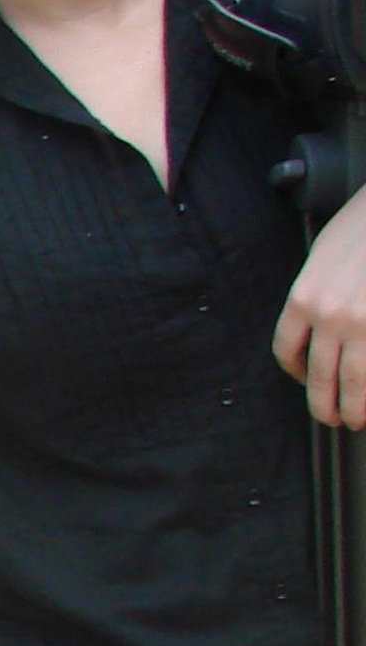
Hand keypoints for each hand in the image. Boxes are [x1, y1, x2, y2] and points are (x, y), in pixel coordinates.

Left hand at [277, 189, 365, 427]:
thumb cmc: (364, 226)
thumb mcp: (323, 257)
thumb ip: (315, 295)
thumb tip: (316, 330)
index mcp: (305, 299)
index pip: (287, 351)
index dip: (295, 373)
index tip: (305, 380)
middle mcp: (331, 316)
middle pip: (319, 377)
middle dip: (324, 405)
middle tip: (331, 419)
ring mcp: (364, 324)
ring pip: (354, 381)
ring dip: (353, 407)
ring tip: (355, 420)